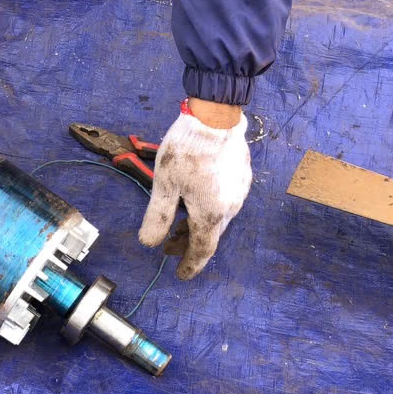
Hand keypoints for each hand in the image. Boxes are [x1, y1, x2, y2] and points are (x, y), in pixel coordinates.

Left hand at [138, 100, 250, 279]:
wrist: (216, 118)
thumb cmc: (187, 151)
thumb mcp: (164, 185)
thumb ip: (157, 217)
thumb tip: (149, 244)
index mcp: (210, 214)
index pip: (202, 250)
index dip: (190, 265)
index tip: (180, 275)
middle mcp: (230, 208)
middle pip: (209, 234)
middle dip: (187, 243)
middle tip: (167, 245)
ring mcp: (239, 192)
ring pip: (217, 217)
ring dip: (197, 224)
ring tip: (177, 220)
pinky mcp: (242, 177)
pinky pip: (224, 201)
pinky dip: (207, 207)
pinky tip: (194, 197)